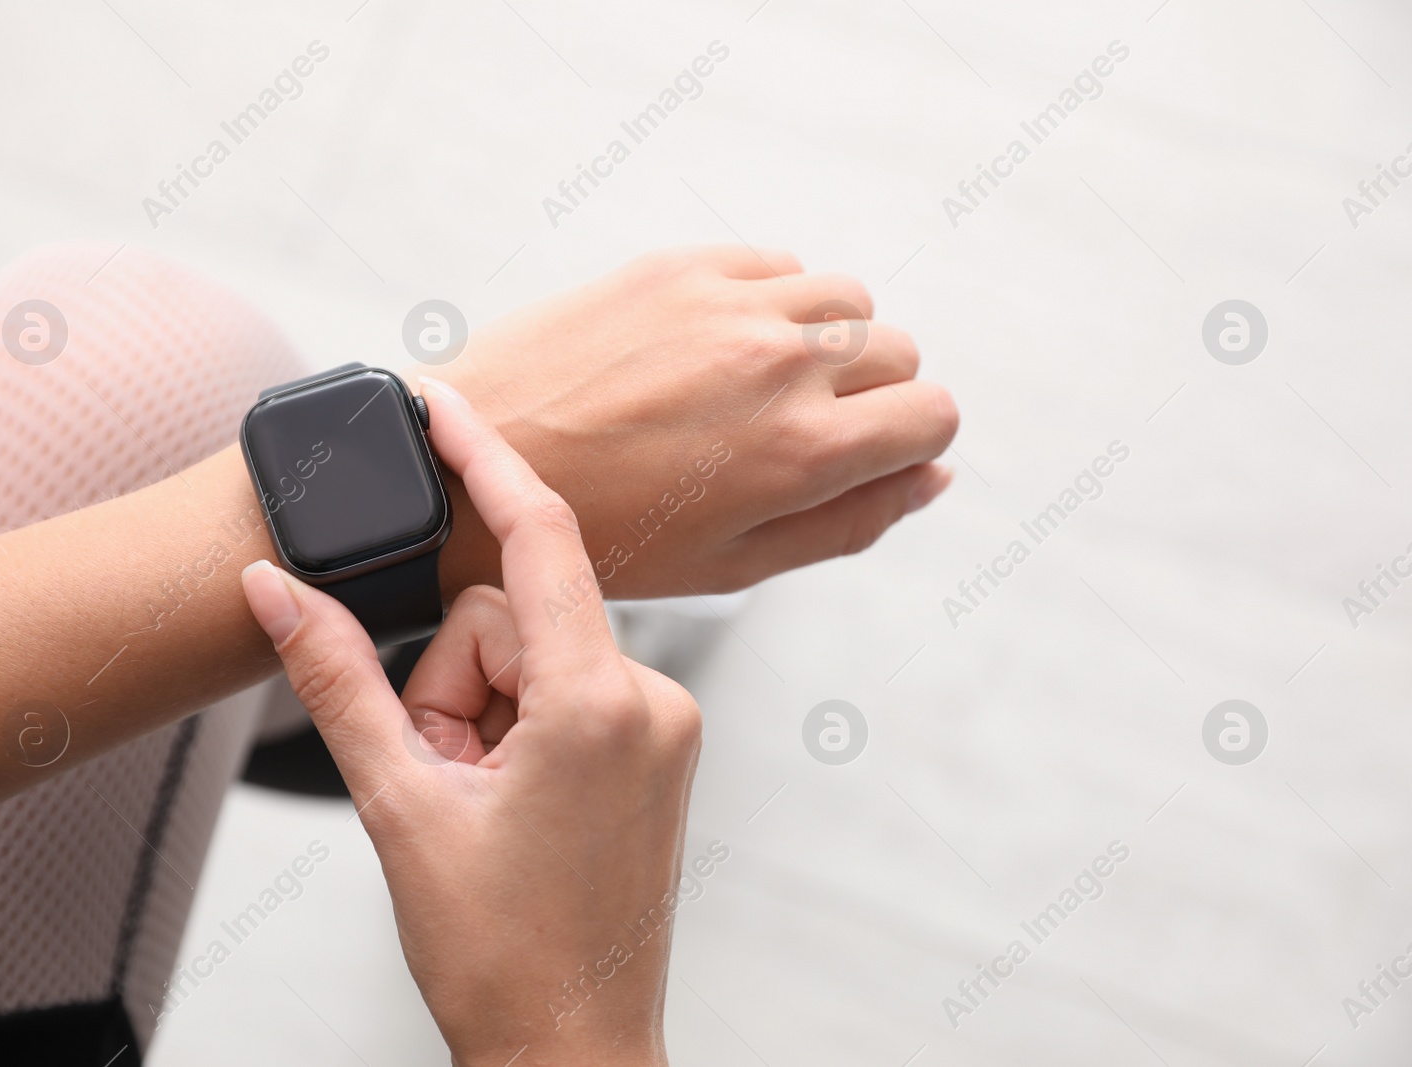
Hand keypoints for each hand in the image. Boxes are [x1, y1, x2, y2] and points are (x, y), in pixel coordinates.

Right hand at [243, 379, 698, 1065]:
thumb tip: (273, 591)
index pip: (540, 534)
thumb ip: (335, 680)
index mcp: (598, 704)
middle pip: (511, 614)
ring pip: (535, 654)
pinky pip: (567, 688)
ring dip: (477, 713)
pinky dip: (514, 726)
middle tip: (437, 774)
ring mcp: (661, 726)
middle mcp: (649, 700)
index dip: (484, 457)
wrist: (570, 1049)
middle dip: (450, 681)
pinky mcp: (655, 747)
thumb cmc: (501, 954)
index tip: (441, 402)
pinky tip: (502, 799)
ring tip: (469, 802)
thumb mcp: (399, 805)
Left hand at [435, 245, 957, 598]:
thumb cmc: (607, 533)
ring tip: (757, 386)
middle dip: (868, 393)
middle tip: (793, 431)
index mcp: (803, 451)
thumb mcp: (737, 562)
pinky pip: (777, 264)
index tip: (865, 453)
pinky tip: (714, 347)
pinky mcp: (681, 265)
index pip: (933, 412)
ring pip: (845, 297)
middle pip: (897, 350)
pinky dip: (769, 301)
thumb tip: (932, 474)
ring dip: (825, 339)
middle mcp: (781, 363)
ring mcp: (730, 303)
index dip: (909, 439)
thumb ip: (851, 519)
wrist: (479, 463)